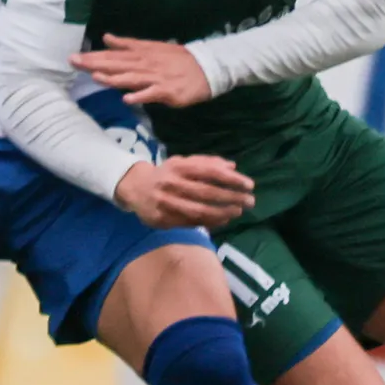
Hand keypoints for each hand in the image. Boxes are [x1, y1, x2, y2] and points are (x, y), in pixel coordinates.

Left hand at [72, 35, 211, 107]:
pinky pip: (152, 94)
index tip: (73, 57)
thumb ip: (127, 44)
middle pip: (117, 65)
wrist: (206, 68)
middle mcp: (145, 64)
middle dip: (96, 64)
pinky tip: (127, 99)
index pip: (113, 55)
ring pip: (131, 78)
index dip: (94, 56)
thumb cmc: (176, 59)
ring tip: (96, 77)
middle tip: (74, 63)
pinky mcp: (167, 91)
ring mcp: (156, 78)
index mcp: (141, 54)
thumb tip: (106, 37)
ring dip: (114, 78)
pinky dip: (140, 96)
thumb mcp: (151, 47)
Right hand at [115, 154, 253, 229]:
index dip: (231, 179)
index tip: (249, 185)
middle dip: (232, 198)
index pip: (210, 172)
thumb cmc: (166, 174)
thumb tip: (232, 167)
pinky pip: (191, 222)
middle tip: (250, 201)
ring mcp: (166, 203)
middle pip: (207, 193)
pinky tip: (223, 220)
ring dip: (223, 212)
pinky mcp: (163, 219)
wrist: (135, 188)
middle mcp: (172, 183)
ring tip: (238, 212)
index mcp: (179, 166)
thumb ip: (207, 162)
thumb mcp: (184, 162)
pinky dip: (210, 222)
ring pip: (200, 211)